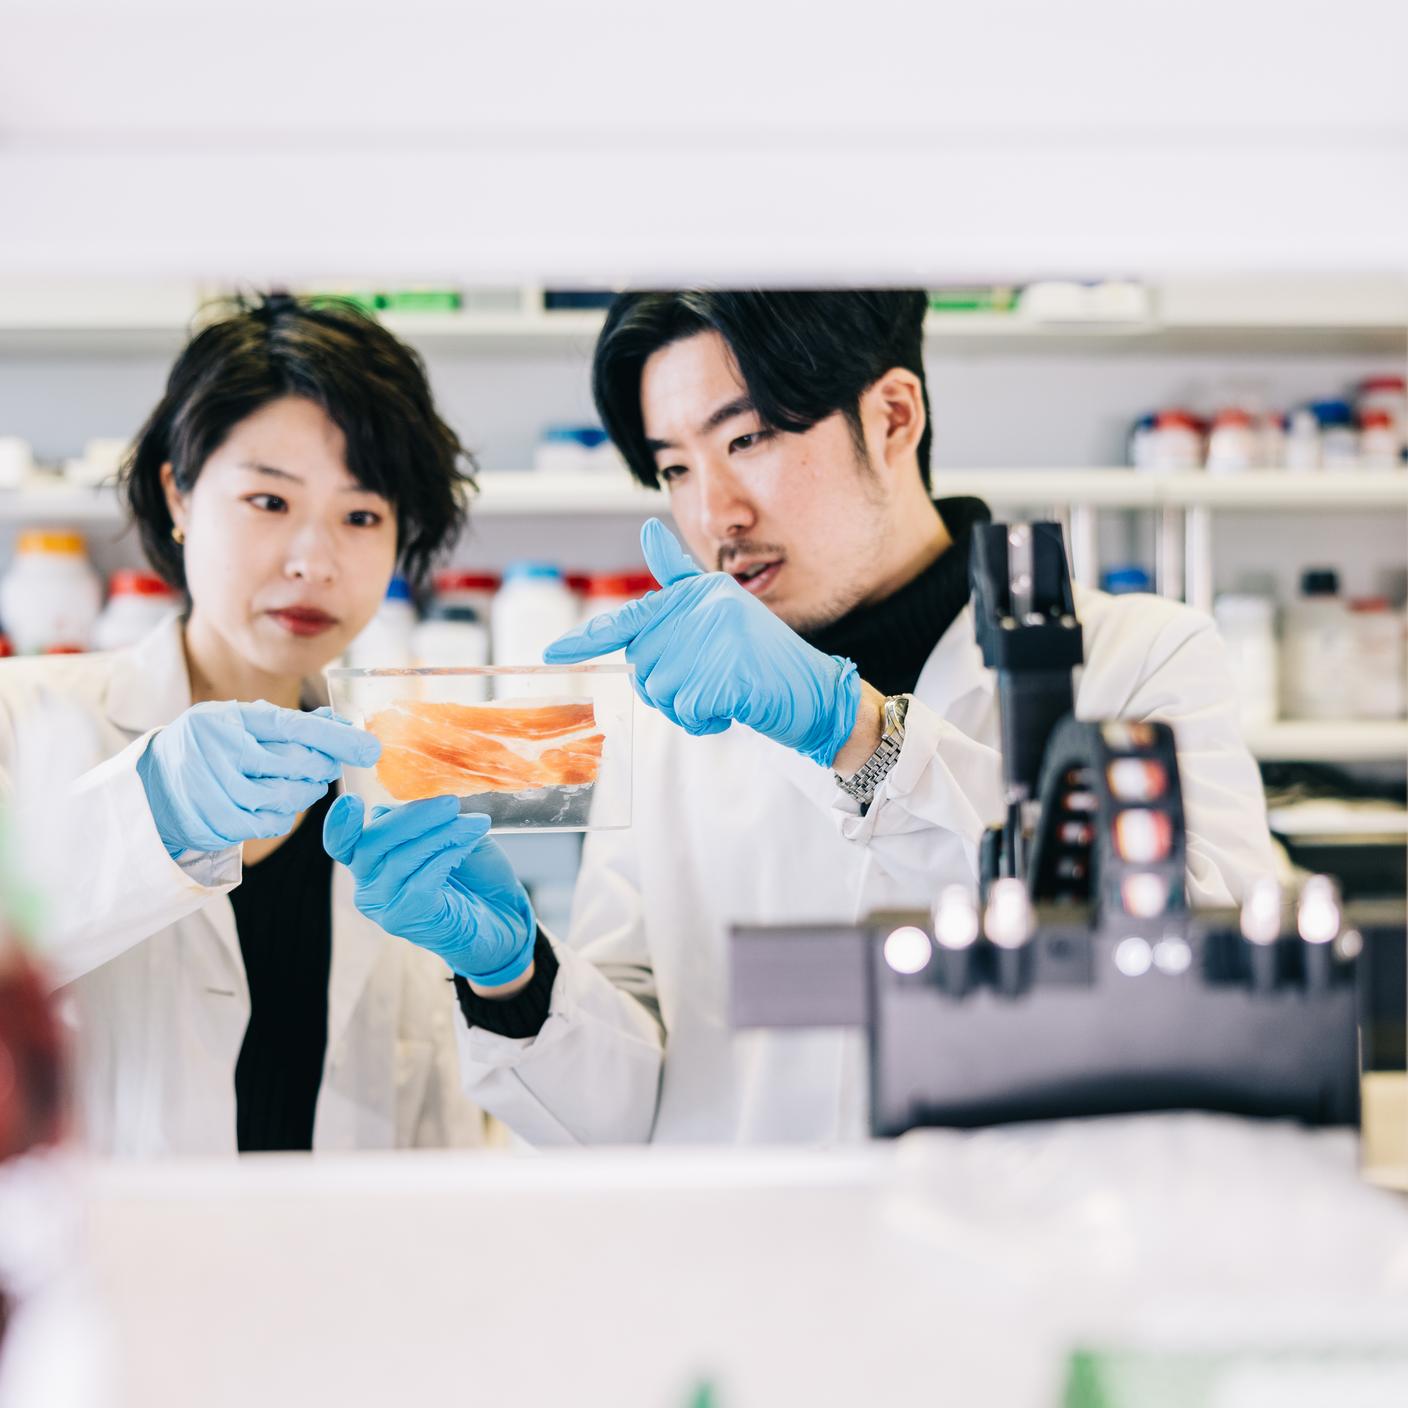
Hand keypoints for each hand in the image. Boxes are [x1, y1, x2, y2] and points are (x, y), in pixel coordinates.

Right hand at [136, 701, 379, 856]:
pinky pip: (270, 824)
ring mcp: (213, 789)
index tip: (370, 748)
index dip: (336, 738)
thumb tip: (342, 722)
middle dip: (322, 767)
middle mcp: (218, 750)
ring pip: (287, 797)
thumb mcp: (240, 723)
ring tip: (303, 785)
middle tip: (325, 766)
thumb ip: (287, 724)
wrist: (151, 786)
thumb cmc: (210, 748)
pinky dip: (284, 817)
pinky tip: (278, 806)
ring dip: (306, 794)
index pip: (293, 726)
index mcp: (228, 718)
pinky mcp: (214, 822)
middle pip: (296, 764)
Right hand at [322, 794, 535, 986]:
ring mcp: (385, 907)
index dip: (339, 824)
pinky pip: (421, 880)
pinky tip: (468, 846)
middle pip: (371, 843)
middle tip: (451, 804)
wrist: (505, 916)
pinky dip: (447, 856)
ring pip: (402, 858)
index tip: (351, 800)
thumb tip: (390, 809)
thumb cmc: (475, 875)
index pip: (342, 843)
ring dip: (442, 834)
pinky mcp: (407, 920)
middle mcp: (369, 888)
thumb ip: (418, 822)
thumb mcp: (447, 836)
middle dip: (412, 816)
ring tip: (475, 824)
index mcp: (370, 863)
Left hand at [543, 519, 859, 767]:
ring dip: (689, 708)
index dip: (589, 639)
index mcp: (697, 594)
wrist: (817, 691)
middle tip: (713, 683)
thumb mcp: (721, 612)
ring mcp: (714, 643)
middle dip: (672, 688)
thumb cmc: (764, 657)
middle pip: (645, 668)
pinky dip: (707, 721)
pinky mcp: (725, 677)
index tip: (552, 653)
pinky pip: (687, 712)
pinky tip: (736, 707)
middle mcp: (702, 611)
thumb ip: (679, 582)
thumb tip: (648, 528)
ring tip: (727, 692)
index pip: (633, 617)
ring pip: (662, 694)